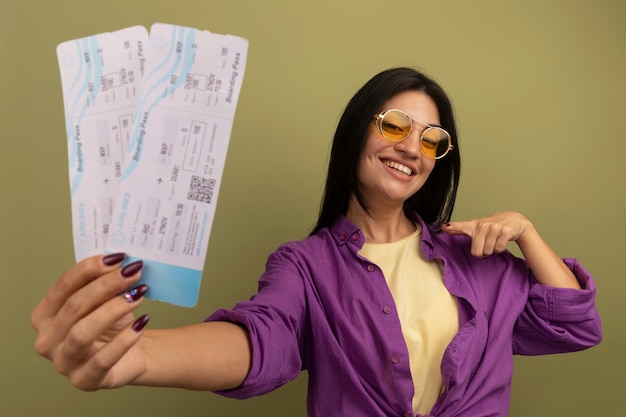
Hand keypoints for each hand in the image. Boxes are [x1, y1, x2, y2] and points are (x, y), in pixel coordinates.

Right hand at [31, 253, 149, 390]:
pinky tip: (141, 324)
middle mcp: (47, 340)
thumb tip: (117, 262)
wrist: (132, 354)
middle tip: (133, 273)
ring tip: (138, 295)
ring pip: (83, 332)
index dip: (89, 269)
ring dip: (113, 309)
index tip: (117, 258)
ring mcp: (63, 362)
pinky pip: (103, 359)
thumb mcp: (103, 300)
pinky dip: (124, 340)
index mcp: (44, 315)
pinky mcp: (84, 380)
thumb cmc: (112, 324)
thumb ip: (102, 282)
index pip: (63, 286)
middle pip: (75, 306)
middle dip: (106, 285)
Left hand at [442, 211, 532, 257]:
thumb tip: (444, 227)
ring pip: (488, 251)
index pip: (461, 226)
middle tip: (486, 245)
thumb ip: (460, 229)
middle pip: (476, 252)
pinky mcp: (505, 231)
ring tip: (494, 241)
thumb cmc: (492, 226)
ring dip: (492, 250)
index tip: (444, 227)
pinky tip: (501, 241)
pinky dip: (500, 249)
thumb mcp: (475, 226)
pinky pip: (498, 249)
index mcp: (474, 225)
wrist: (514, 220)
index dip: (453, 227)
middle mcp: (483, 225)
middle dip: (482, 253)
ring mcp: (494, 228)